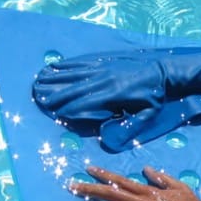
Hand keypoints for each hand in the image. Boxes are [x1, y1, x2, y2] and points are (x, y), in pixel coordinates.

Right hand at [33, 51, 166, 121]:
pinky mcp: (104, 59)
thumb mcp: (148, 115)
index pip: (86, 104)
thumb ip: (129, 127)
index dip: (70, 109)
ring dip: (55, 78)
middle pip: (75, 88)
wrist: (163, 69)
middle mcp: (105, 80)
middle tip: (38, 99)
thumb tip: (109, 140)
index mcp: (114, 95)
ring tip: (38, 82)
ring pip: (74, 73)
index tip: (55, 114)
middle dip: (56, 94)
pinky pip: (81, 62)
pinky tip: (53, 66)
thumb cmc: (155, 95)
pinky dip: (66, 65)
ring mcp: (103, 67)